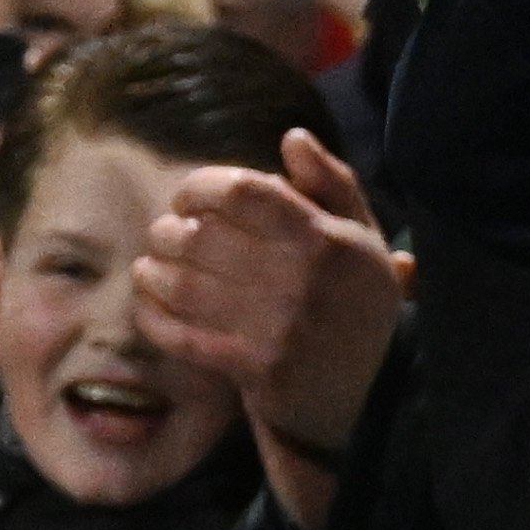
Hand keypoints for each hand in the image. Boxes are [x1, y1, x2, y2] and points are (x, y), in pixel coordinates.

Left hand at [137, 131, 409, 529]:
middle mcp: (299, 279)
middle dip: (170, 232)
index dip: (200, 187)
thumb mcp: (362, 236)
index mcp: (323, 238)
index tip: (188, 198)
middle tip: (166, 235)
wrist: (380, 392)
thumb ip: (331, 182)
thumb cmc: (360, 302)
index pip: (242, 192)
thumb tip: (292, 137)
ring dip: (155, 272)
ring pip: (186, 285)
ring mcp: (276, 328)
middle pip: (203, 237)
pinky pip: (183, 336)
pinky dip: (155, 317)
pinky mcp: (255, 370)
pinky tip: (148, 304)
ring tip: (151, 267)